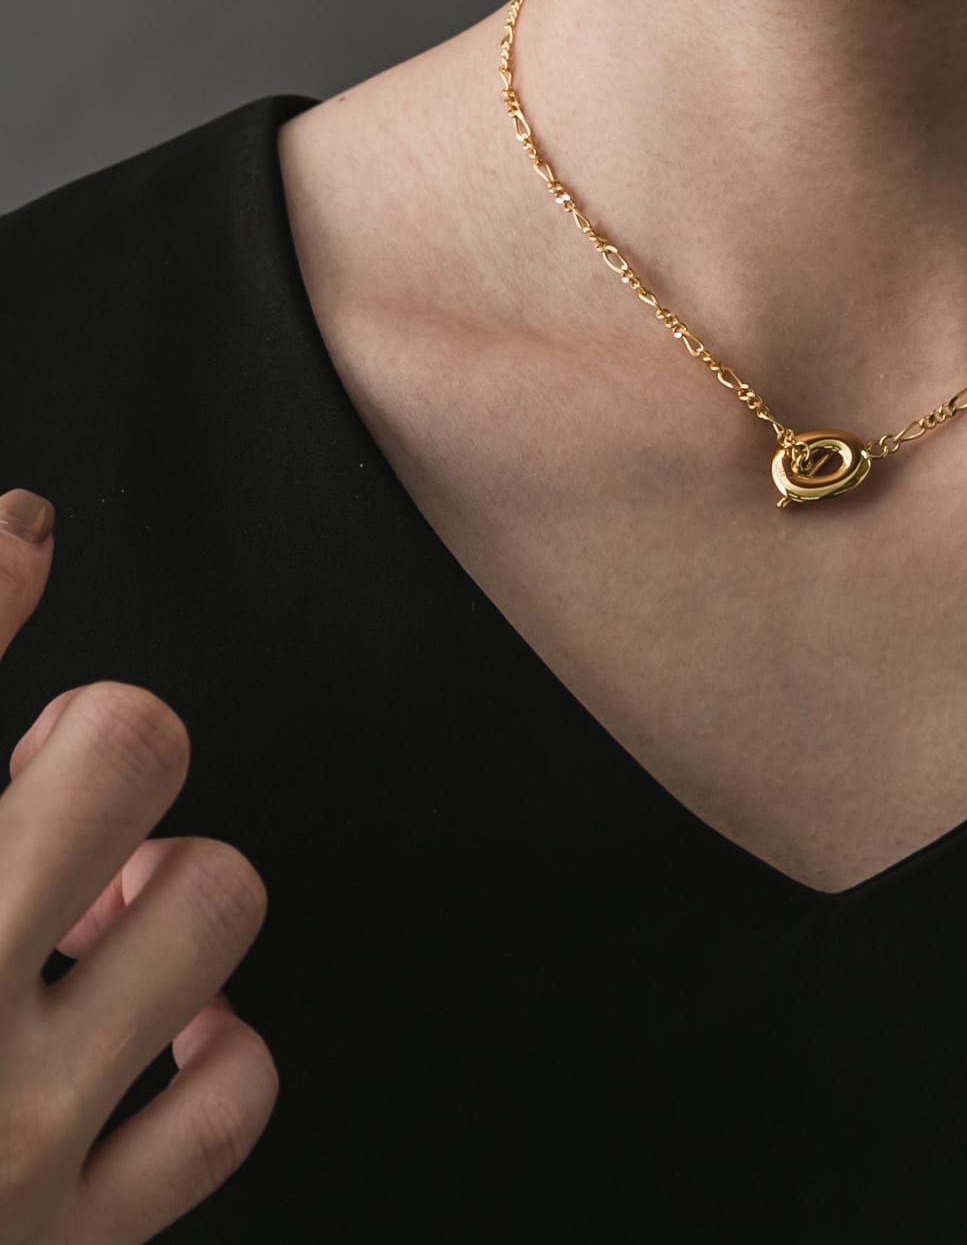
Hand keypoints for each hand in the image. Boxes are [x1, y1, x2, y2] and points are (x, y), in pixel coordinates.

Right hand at [0, 489, 278, 1242]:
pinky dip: (213, 1050)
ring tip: (99, 907)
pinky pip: (232, 1098)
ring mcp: (3, 1138)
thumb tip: (7, 551)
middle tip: (54, 778)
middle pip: (129, 749)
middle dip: (104, 740)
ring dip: (170, 886)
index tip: (25, 540)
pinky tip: (151, 1037)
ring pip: (211, 901)